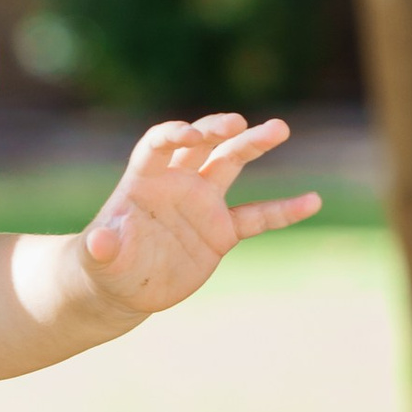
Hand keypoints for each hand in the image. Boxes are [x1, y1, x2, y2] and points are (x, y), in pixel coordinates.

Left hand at [78, 113, 321, 318]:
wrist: (123, 288)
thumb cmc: (104, 265)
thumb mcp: (99, 259)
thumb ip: (102, 248)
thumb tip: (101, 240)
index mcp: (144, 180)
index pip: (159, 145)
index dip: (173, 135)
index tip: (191, 134)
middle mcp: (177, 182)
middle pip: (201, 145)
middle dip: (217, 130)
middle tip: (238, 123)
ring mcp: (202, 204)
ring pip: (230, 164)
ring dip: (253, 144)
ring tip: (279, 128)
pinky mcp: (221, 231)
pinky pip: (258, 217)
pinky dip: (284, 210)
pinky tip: (312, 201)